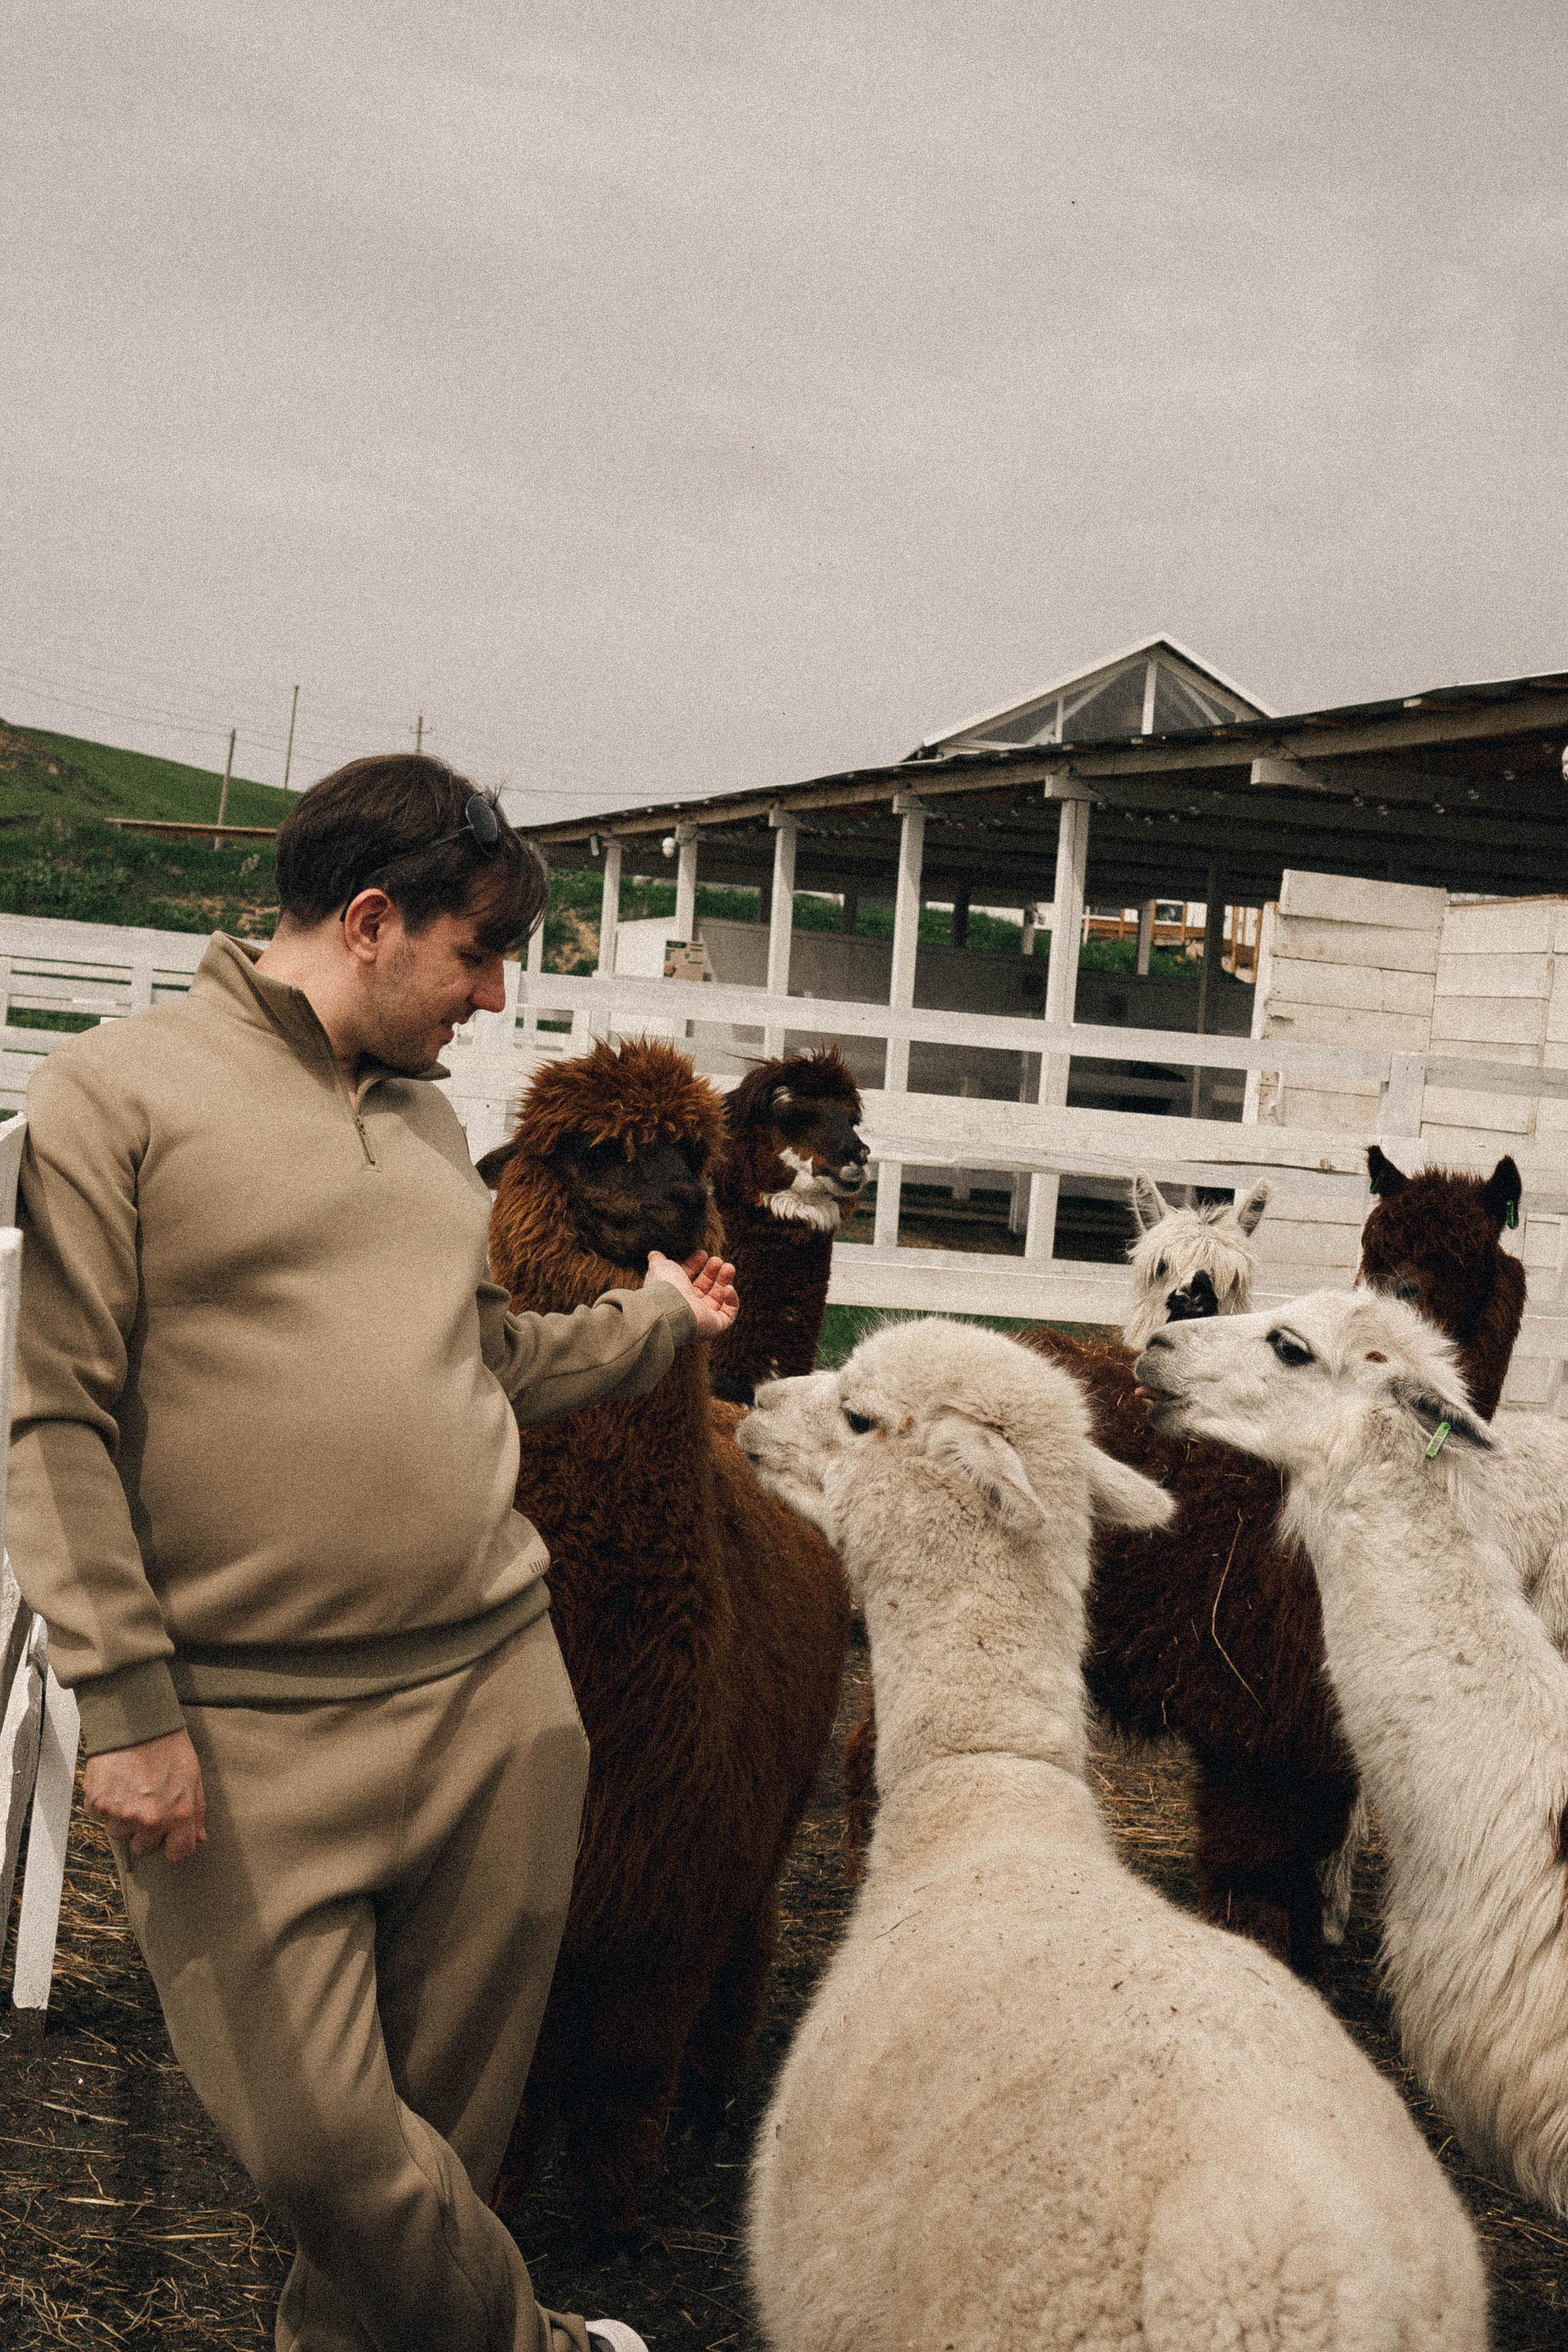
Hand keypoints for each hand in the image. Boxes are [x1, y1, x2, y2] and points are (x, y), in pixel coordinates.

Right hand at [83, 1728, 206, 1863]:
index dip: (174, 1844)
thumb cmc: (168, 1745)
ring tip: (131, 1788)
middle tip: (148, 1801)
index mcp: (178, 1815)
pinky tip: (115, 1782)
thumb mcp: (193, 1776)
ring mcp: (121, 1814)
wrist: (135, 1721)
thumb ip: (197, 1811)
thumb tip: (198, 1838)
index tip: (170, 1835)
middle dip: (146, 1830)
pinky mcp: (98, 1804)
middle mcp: (149, 1820)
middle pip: (144, 1847)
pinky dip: (105, 1804)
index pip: (178, 1853)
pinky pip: (101, 1817)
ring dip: (124, 1818)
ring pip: (120, 1834)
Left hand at [646, 1247, 738, 1338]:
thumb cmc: (664, 1288)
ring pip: (719, 1298)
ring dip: (725, 1280)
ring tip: (728, 1267)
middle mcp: (688, 1306)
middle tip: (718, 1260)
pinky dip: (732, 1300)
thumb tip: (654, 1254)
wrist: (670, 1309)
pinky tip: (728, 1288)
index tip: (703, 1253)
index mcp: (674, 1293)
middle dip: (713, 1272)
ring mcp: (703, 1317)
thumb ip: (657, 1260)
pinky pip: (729, 1313)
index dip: (695, 1265)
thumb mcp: (660, 1267)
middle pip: (705, 1288)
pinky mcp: (715, 1325)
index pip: (688, 1279)